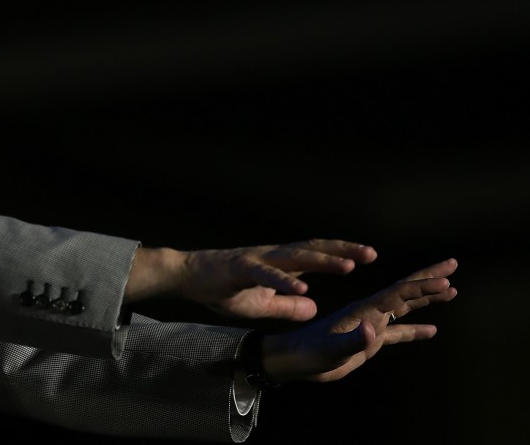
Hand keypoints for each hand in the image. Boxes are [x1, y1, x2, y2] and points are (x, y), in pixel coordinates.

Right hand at [127, 239, 376, 319]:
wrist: (187, 277)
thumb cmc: (221, 288)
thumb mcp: (260, 304)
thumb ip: (287, 306)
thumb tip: (315, 307)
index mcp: (279, 264)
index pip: (316, 254)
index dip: (341, 253)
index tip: (369, 256)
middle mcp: (272, 256)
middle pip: (313, 249)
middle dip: (342, 251)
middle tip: (370, 254)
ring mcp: (257, 259)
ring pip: (295, 257)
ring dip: (322, 261)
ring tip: (347, 266)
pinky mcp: (239, 268)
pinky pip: (266, 275)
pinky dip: (285, 281)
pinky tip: (304, 288)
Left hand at [261, 257, 458, 382]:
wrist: (294, 358)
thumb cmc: (310, 352)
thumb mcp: (332, 349)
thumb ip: (354, 340)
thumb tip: (373, 329)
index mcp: (364, 309)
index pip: (399, 293)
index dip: (423, 286)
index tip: (446, 280)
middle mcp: (370, 311)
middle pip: (405, 290)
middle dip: (430, 277)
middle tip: (454, 263)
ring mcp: (370, 324)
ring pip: (404, 306)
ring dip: (427, 298)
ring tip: (452, 290)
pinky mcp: (367, 340)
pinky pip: (397, 332)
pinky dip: (415, 329)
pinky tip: (432, 330)